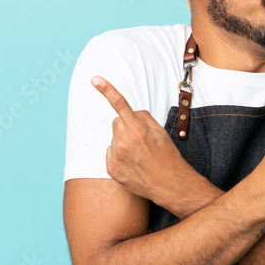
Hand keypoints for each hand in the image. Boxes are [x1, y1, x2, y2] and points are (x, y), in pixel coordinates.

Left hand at [91, 76, 192, 206]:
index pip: (120, 105)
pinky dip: (119, 156)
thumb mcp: (160, 132)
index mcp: (137, 130)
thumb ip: (143, 117)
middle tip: (141, 139)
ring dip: (122, 142)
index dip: (106, 90)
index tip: (95, 79)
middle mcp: (123, 143)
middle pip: (117, 122)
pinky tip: (132, 163)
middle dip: (126, 126)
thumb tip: (130, 112)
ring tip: (139, 155)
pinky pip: (110, 153)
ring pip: (113, 138)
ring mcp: (116, 157)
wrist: (170, 185)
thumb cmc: (167, 157)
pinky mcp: (111, 169)